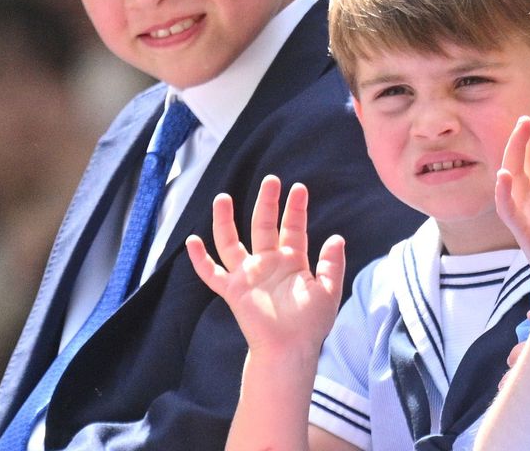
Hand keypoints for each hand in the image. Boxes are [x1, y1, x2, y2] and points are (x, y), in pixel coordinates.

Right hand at [186, 175, 344, 356]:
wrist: (292, 349)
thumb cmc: (311, 324)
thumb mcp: (328, 290)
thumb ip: (332, 264)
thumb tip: (337, 237)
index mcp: (292, 261)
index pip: (292, 228)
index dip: (295, 209)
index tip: (298, 188)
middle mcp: (268, 263)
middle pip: (263, 226)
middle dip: (266, 203)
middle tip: (270, 180)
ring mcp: (248, 275)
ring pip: (231, 242)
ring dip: (225, 221)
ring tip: (222, 198)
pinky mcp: (234, 291)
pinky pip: (212, 274)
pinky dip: (200, 260)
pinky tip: (192, 242)